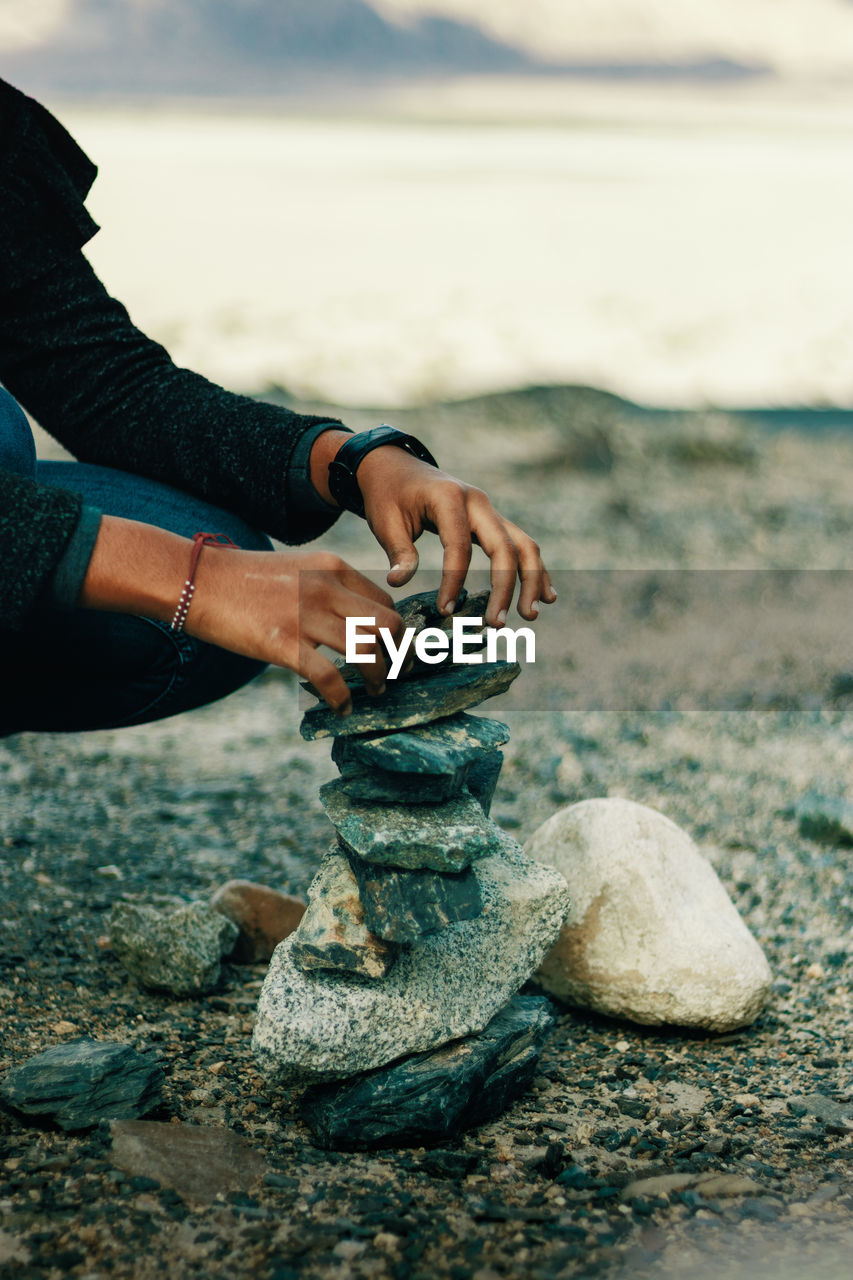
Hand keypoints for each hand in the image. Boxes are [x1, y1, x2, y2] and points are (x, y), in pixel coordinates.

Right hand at [79, 516, 400, 714]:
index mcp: (332, 567)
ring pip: (367, 651)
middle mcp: (326, 589)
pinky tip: (343, 708)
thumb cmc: (241, 578)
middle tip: (396, 672)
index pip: (386, 600)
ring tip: (376, 691)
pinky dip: (343, 698)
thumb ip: (326, 586)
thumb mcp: (295, 568)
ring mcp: (306, 616)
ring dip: (378, 677)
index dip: (396, 629)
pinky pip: (329, 678)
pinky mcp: (283, 644)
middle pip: (389, 624)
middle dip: (400, 653)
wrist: (194, 579)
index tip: (393, 648)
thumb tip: (349, 616)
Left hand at [356, 449, 555, 626]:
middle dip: (504, 587)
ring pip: (523, 545)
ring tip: (530, 615)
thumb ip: (398, 552)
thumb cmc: (388, 494)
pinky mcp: (493, 521)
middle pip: (505, 546)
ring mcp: (490, 510)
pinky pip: (522, 545)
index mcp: (449, 498)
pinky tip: (546, 595)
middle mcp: (478, 502)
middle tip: (497, 623)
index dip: (454, 580)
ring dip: (532, 581)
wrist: (397, 467)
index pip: (460, 546)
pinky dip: (536, 570)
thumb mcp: (384, 521)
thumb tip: (398, 584)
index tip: (445, 611)